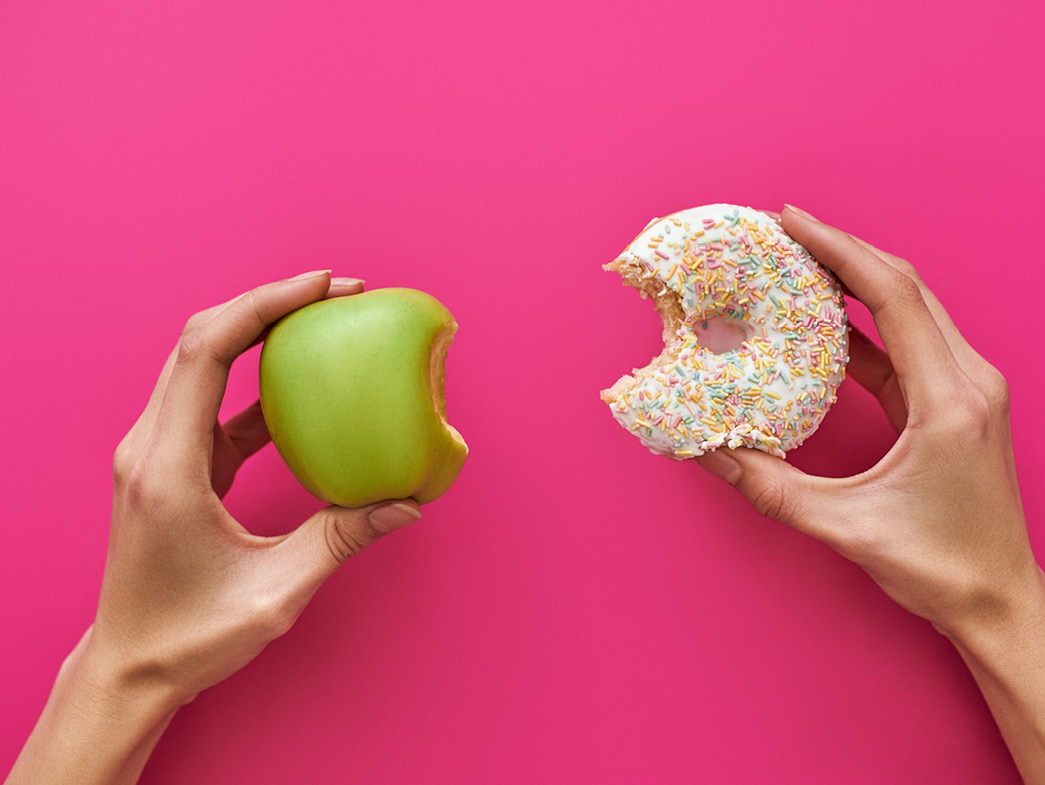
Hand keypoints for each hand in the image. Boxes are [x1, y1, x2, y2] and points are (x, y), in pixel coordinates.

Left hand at [7, 271, 422, 784]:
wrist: (130, 666)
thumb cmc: (189, 637)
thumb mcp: (274, 594)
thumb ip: (341, 540)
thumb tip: (407, 502)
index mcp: (169, 468)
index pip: (207, 351)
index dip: (265, 304)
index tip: (324, 285)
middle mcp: (151, 446)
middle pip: (201, 338)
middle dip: (269, 302)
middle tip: (338, 292)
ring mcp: (157, 452)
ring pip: (202, 361)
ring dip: (260, 331)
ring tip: (325, 321)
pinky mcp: (173, 464)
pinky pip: (215, 402)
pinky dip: (258, 381)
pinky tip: (304, 387)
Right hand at [696, 206, 1044, 779]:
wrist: (997, 601)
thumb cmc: (939, 567)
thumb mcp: (843, 526)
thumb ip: (768, 486)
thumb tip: (707, 449)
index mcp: (949, 399)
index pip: (893, 296)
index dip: (839, 251)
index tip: (791, 222)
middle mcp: (968, 380)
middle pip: (906, 286)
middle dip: (842, 251)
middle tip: (784, 232)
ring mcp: (967, 389)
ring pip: (910, 307)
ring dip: (855, 281)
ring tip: (799, 264)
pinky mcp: (955, 403)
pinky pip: (906, 344)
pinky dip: (864, 324)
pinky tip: (823, 322)